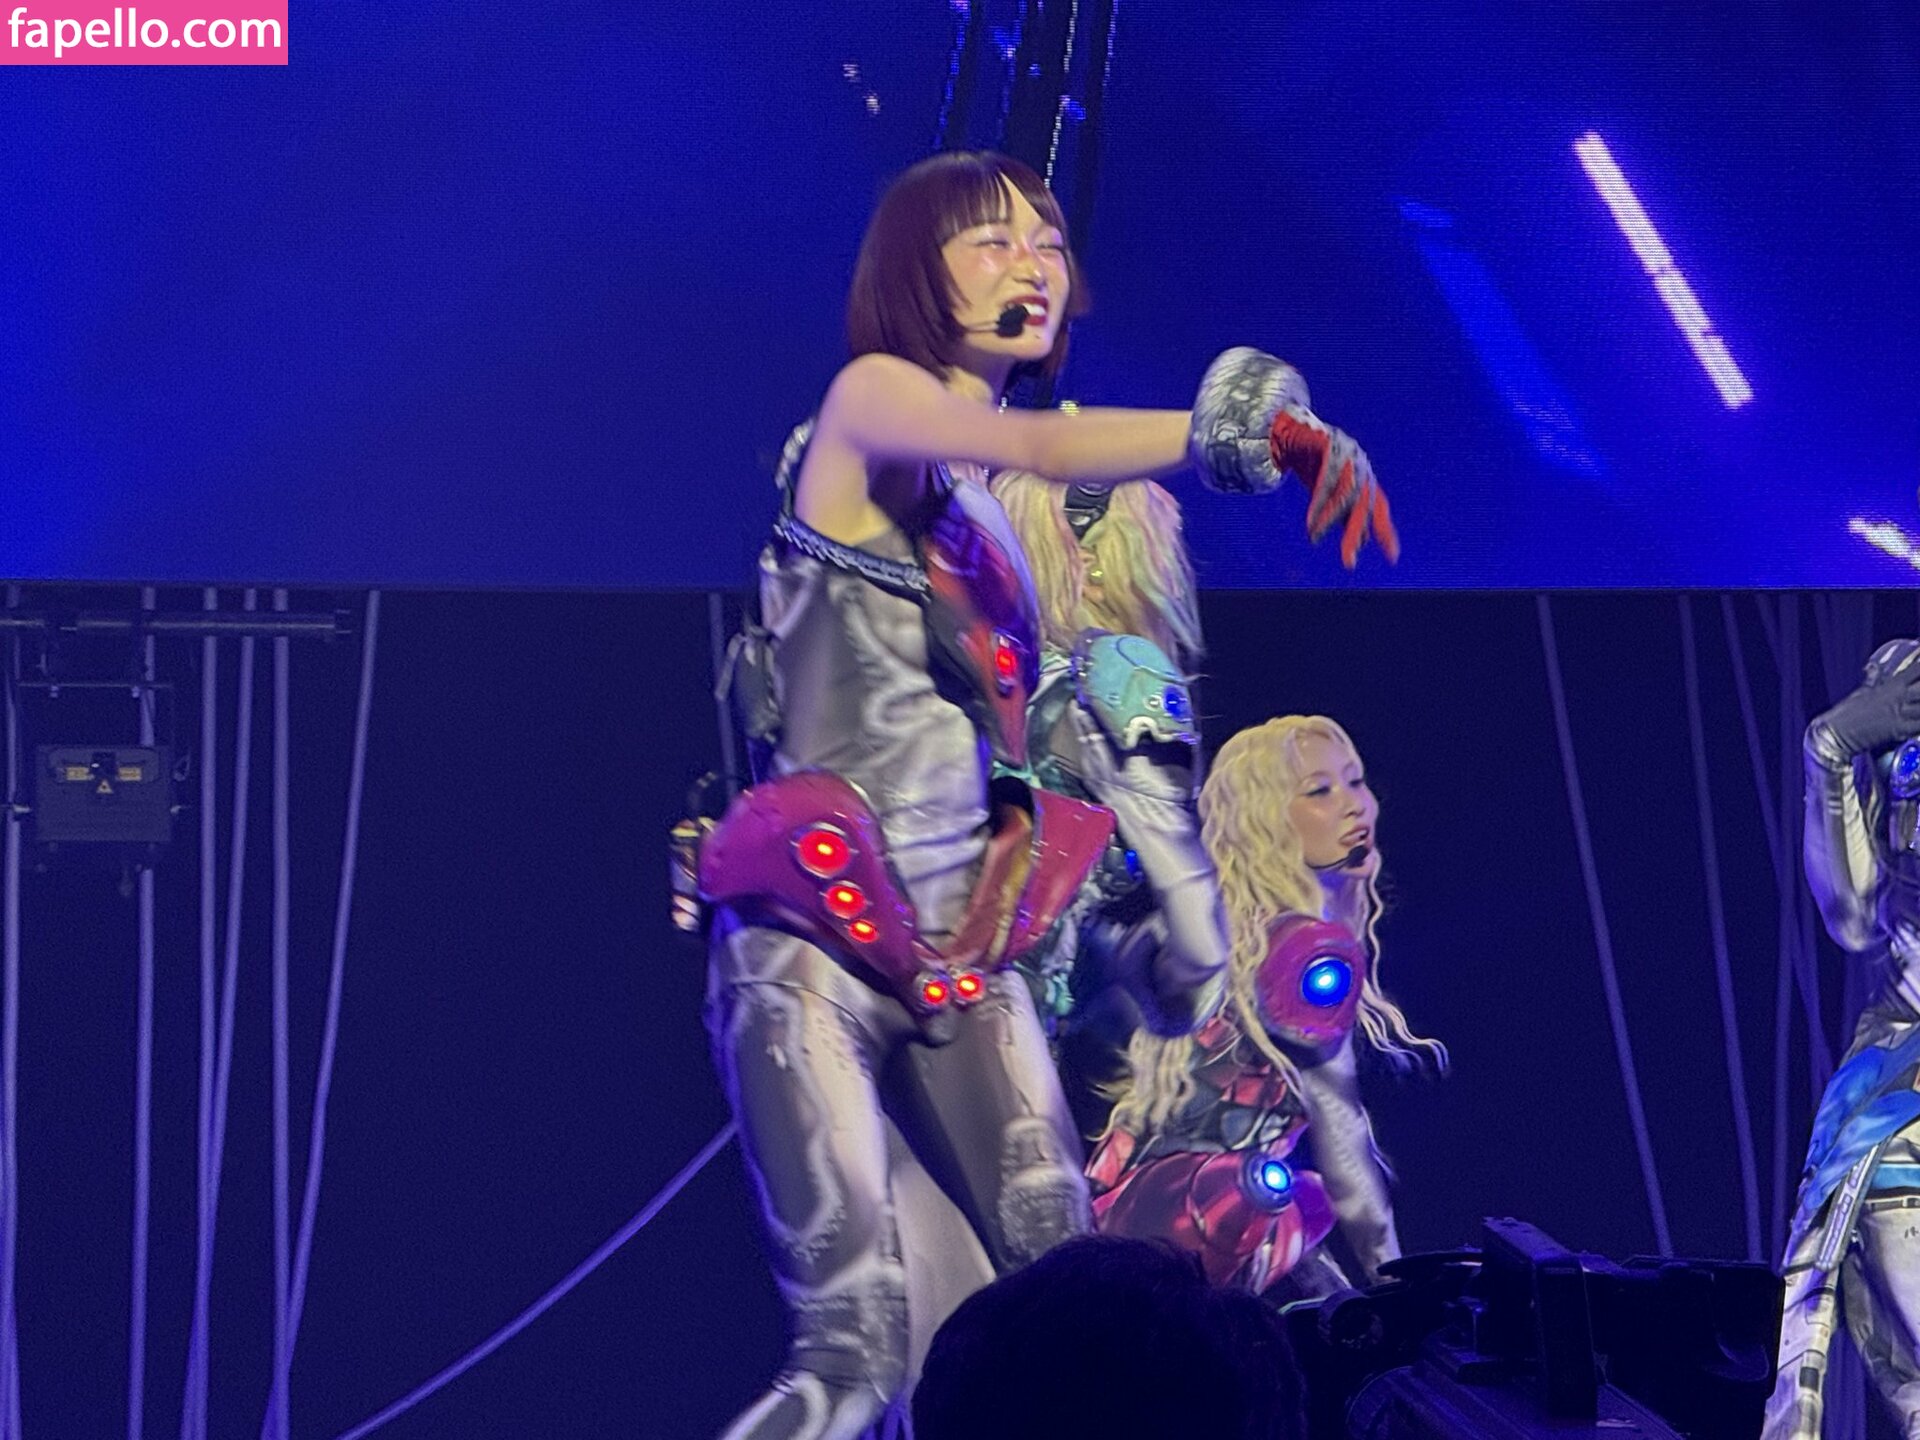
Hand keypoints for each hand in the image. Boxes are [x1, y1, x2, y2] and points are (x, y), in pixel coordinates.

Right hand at [1270, 408, 1399, 567]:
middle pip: (1363, 506)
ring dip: (1329, 519)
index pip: (1380, 508)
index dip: (1385, 532)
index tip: (1392, 557)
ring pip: (1345, 494)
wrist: (1290, 431)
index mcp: (1365, 478)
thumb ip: (1344, 512)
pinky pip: (1326, 480)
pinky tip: (1310, 520)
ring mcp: (1348, 453)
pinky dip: (1318, 503)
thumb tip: (1362, 541)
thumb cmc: (1312, 463)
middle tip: (1348, 561)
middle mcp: (1362, 466)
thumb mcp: (1329, 492)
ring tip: (1314, 537)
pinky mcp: (1331, 444)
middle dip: (1355, 533)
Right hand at [1812, 639, 1919, 757]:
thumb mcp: (1861, 692)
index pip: (1916, 670)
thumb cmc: (1846, 713)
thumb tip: (1873, 667)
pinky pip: (1918, 726)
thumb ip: (1872, 680)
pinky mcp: (1899, 730)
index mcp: (1890, 686)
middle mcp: (1898, 698)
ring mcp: (1900, 714)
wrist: (1837, 734)